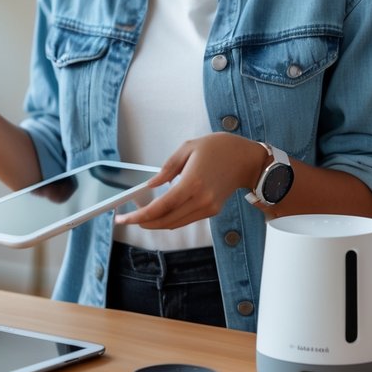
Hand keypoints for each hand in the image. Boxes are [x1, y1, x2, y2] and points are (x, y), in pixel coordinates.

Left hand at [115, 134, 265, 229]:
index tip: (124, 218)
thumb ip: (166, 169)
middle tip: (127, 219)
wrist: (246, 159)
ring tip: (140, 216)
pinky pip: (185, 219)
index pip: (161, 207)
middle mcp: (201, 200)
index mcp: (192, 182)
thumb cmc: (218, 148)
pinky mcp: (212, 211)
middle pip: (166, 220)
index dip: (140, 216)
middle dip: (143, 222)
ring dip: (156, 222)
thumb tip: (151, 185)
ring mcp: (208, 208)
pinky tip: (160, 212)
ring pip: (175, 223)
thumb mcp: (187, 148)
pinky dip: (170, 218)